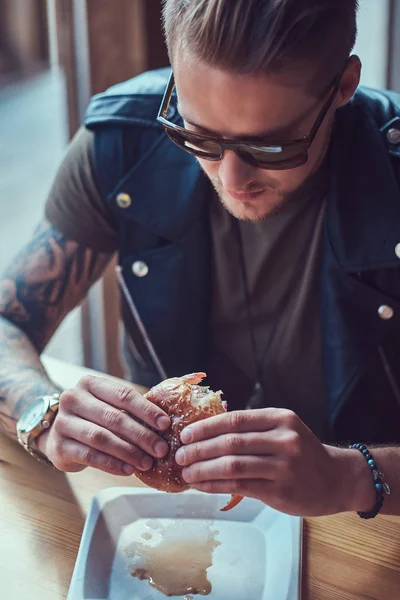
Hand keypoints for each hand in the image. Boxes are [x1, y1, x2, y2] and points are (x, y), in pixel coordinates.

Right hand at [37, 375, 169, 475]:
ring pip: (101, 438)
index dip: (146, 410)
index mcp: (90, 384)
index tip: (165, 424)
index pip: (123, 395)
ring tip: (147, 462)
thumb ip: (129, 410)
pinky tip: (128, 469)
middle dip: (141, 435)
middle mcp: (73, 399)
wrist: (56, 434)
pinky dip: (112, 464)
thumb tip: (164, 424)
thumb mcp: (106, 405)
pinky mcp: (59, 446)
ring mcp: (63, 422)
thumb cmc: (92, 418)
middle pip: (113, 418)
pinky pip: (90, 456)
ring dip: (128, 451)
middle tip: (161, 449)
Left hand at [175, 408, 373, 516]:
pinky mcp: (280, 490)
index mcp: (280, 419)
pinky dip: (216, 485)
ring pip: (232, 466)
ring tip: (186, 473)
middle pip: (230, 442)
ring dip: (203, 469)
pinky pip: (239, 486)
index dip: (206, 427)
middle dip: (199, 449)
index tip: (186, 434)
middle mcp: (283, 439)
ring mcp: (283, 466)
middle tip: (180, 455)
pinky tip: (202, 486)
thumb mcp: (283, 430)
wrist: (336, 479)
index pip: (235, 419)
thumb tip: (207, 429)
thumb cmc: (302, 453)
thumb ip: (252, 428)